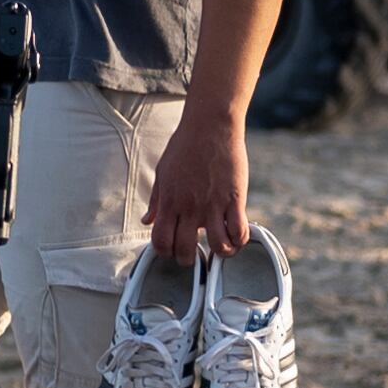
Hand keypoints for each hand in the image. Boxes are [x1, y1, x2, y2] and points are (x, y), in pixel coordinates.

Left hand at [144, 112, 252, 263]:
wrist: (210, 127)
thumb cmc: (184, 147)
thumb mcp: (163, 173)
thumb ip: (157, 200)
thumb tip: (147, 220)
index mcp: (169, 202)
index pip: (160, 240)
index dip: (164, 252)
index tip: (171, 251)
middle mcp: (189, 207)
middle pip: (185, 249)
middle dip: (188, 260)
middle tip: (194, 256)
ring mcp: (213, 204)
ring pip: (218, 245)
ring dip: (221, 253)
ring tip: (222, 249)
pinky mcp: (235, 198)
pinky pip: (240, 230)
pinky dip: (241, 240)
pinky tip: (238, 236)